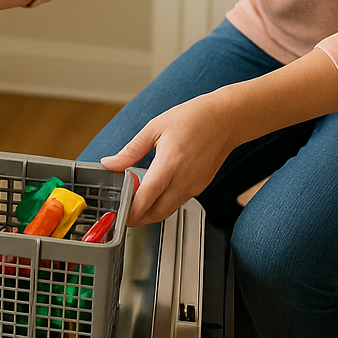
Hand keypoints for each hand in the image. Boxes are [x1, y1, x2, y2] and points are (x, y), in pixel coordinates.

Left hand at [100, 91, 240, 225]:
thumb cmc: (194, 118)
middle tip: (121, 212)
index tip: (117, 211)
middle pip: (156, 213)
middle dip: (137, 218)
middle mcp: (183, 181)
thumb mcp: (155, 128)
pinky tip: (154, 192)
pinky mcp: (200, 186)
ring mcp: (194, 186)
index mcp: (169, 165)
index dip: (129, 210)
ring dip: (150, 213)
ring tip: (134, 203)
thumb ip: (131, 150)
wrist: (226, 119)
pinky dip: (163, 203)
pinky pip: (178, 202)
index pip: (145, 199)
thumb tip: (111, 163)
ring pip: (167, 210)